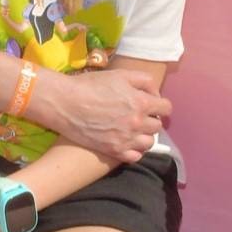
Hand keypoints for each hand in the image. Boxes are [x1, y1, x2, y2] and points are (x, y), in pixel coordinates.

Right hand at [33, 66, 168, 163]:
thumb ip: (144, 81)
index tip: (150, 104)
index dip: (159, 105)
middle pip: (157, 126)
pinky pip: (135, 156)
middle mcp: (137, 123)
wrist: (65, 103)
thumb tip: (155, 94)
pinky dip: (133, 150)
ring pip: (148, 143)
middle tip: (136, 115)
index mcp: (141, 103)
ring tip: (131, 129)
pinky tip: (125, 141)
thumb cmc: (91, 85)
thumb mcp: (120, 74)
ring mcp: (127, 139)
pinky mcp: (114, 151)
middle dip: (150, 119)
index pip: (166, 108)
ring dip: (143, 136)